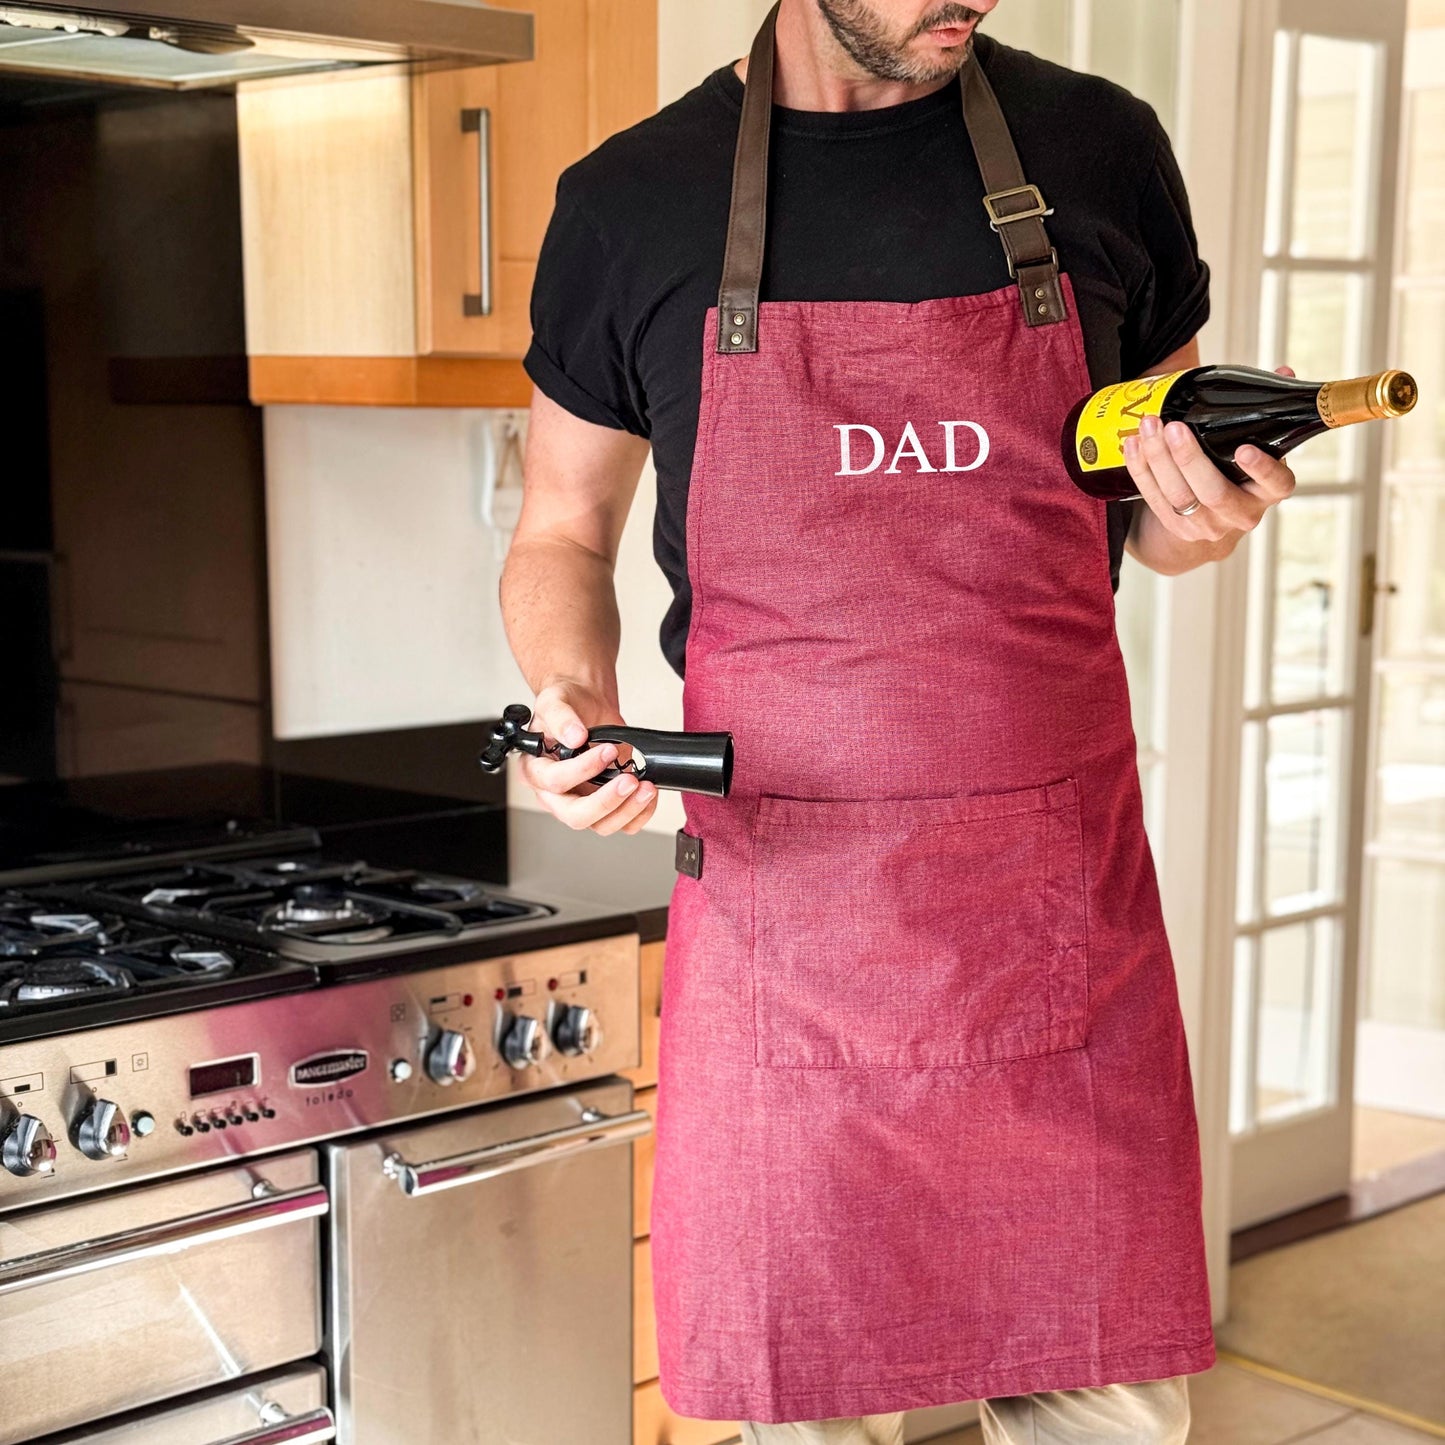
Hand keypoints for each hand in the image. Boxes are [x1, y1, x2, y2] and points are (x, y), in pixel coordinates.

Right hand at [517, 679, 658, 835]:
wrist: (587, 706)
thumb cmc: (566, 706)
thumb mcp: (555, 700)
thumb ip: (560, 717)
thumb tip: (574, 737)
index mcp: (535, 770)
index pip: (554, 782)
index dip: (582, 770)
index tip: (607, 751)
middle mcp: (554, 793)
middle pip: (575, 815)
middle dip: (606, 801)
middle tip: (629, 780)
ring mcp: (580, 801)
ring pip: (600, 825)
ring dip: (627, 810)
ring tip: (645, 787)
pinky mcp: (603, 805)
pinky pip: (622, 823)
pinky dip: (639, 814)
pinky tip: (647, 795)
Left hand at [1122, 365, 1298, 542]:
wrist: (1216, 515)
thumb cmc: (1241, 471)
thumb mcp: (1261, 446)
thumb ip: (1267, 411)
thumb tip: (1283, 371)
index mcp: (1269, 491)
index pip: (1276, 484)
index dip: (1262, 469)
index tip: (1244, 449)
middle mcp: (1241, 513)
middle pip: (1214, 492)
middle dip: (1190, 458)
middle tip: (1174, 426)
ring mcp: (1208, 525)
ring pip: (1179, 497)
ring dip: (1159, 460)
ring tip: (1148, 426)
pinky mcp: (1178, 528)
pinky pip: (1155, 499)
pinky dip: (1141, 470)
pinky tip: (1131, 444)